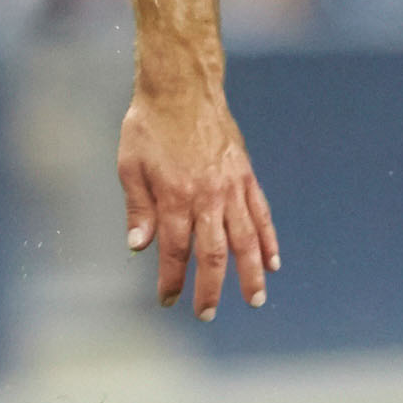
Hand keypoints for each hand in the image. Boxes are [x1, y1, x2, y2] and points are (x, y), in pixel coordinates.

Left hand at [118, 84, 278, 319]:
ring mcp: (231, 187)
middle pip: (213, 253)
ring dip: (250, 273)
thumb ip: (138, 208)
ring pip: (245, 239)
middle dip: (211, 288)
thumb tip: (137, 247)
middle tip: (206, 314)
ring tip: (255, 300)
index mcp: (175, 197)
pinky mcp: (246, 176)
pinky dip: (269, 240)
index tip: (168, 300)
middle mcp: (208, 197)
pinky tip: (273, 263)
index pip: (174, 250)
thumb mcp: (129, 166)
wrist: (182, 87)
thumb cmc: (149, 126)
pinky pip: (261, 214)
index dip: (171, 280)